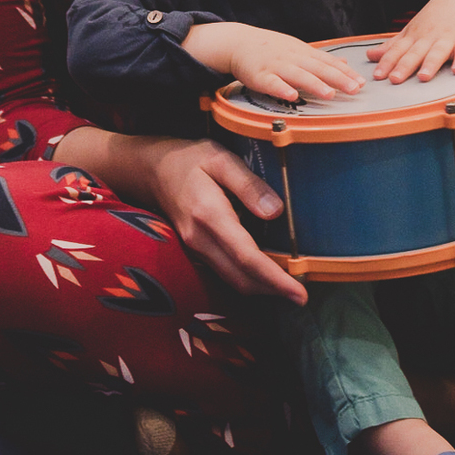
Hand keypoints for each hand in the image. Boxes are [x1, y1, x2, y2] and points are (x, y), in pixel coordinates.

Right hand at [143, 136, 306, 303]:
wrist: (151, 170)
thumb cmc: (189, 160)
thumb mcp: (221, 159)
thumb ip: (249, 184)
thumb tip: (276, 212)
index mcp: (209, 215)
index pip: (246, 257)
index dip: (274, 278)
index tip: (299, 293)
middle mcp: (200, 239)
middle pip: (240, 278)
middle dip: (273, 291)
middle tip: (302, 296)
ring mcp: (195, 248)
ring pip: (232, 280)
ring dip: (261, 288)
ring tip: (289, 288)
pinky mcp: (196, 250)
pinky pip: (224, 273)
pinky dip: (248, 279)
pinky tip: (266, 274)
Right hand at [184, 22, 361, 103]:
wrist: (239, 42)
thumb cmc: (270, 48)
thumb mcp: (298, 49)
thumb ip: (320, 59)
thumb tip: (345, 64)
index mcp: (302, 53)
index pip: (328, 63)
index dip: (345, 73)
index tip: (361, 82)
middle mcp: (292, 58)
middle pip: (318, 68)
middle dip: (338, 79)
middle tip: (354, 89)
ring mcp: (276, 66)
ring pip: (298, 75)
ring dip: (314, 84)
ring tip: (330, 94)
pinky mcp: (259, 76)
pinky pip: (271, 83)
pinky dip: (282, 89)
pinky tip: (292, 96)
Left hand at [367, 0, 454, 84]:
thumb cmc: (434, 19)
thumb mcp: (410, 30)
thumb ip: (392, 46)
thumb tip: (370, 56)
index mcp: (414, 37)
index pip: (397, 50)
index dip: (387, 63)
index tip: (378, 76)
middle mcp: (429, 37)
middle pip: (415, 53)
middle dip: (404, 66)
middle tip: (395, 79)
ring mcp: (447, 37)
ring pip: (437, 52)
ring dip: (430, 64)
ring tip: (423, 77)